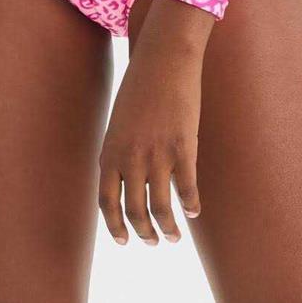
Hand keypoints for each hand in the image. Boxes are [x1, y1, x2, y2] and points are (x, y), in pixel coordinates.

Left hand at [97, 34, 205, 245]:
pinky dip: (191, 205)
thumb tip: (128, 183)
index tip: (124, 241)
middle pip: (134, 211)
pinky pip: (187, 188)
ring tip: (174, 236)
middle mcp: (130, 157)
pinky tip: (194, 212)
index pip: (107, 202)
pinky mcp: (183, 147)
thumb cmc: (140, 89)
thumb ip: (120, 153)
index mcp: (110, 151)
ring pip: (161, 208)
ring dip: (168, 229)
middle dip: (144, 233)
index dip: (115, 227)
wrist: (164, 60)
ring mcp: (157, 154)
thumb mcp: (119, 123)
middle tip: (154, 242)